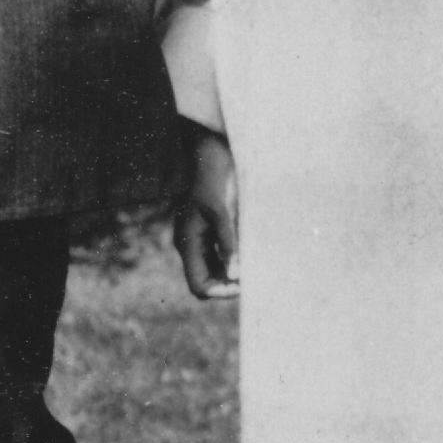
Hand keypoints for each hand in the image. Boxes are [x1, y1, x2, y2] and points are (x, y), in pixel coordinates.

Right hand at [173, 123, 240, 300]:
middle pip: (207, 280)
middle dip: (230, 283)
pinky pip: (222, 254)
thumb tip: (234, 275)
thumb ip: (227, 244)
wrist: (211, 150)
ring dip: (234, 271)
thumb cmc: (214, 177)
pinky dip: (236, 257)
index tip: (244, 285)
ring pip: (216, 269)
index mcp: (187, 242)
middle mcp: (191, 244)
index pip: (199, 286)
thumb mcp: (222, 211)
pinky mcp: (211, 228)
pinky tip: (252, 250)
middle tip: (255, 277)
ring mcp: (200, 237)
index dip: (220, 292)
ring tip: (256, 264)